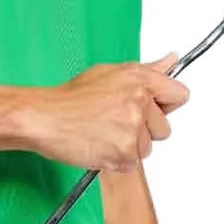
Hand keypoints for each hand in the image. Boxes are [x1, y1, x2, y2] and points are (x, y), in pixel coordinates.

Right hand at [31, 52, 188, 171]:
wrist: (44, 117)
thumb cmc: (71, 97)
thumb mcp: (110, 73)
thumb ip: (147, 70)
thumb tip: (171, 60)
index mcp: (138, 79)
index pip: (178, 95)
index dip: (165, 104)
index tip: (152, 108)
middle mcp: (139, 102)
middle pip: (164, 127)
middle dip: (145, 129)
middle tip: (115, 121)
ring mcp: (132, 129)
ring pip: (148, 147)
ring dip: (130, 146)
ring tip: (104, 132)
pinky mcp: (124, 153)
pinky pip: (133, 163)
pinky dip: (118, 159)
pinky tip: (100, 145)